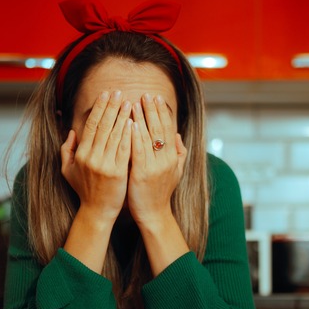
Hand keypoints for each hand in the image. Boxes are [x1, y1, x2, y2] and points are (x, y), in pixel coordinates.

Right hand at [60, 90, 132, 223]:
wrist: (97, 211)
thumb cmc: (84, 190)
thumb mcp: (68, 170)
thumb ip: (67, 150)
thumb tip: (72, 131)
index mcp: (81, 154)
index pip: (91, 125)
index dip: (99, 108)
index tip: (106, 95)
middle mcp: (92, 157)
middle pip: (103, 126)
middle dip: (111, 107)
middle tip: (119, 92)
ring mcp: (105, 165)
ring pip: (115, 135)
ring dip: (122, 116)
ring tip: (129, 102)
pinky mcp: (118, 172)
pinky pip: (124, 149)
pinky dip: (129, 135)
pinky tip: (134, 122)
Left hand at [127, 93, 186, 227]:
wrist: (154, 214)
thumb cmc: (160, 193)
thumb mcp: (175, 172)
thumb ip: (178, 153)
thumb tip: (178, 135)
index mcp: (173, 157)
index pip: (168, 129)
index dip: (162, 113)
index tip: (156, 98)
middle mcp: (166, 159)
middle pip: (160, 129)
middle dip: (152, 110)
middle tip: (146, 94)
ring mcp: (155, 166)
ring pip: (149, 136)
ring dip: (142, 118)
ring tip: (135, 102)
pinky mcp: (142, 173)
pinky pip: (138, 150)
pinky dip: (135, 135)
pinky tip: (130, 123)